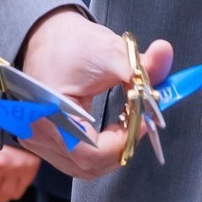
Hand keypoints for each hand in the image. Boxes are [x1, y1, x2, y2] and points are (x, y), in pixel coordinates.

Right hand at [16, 9, 172, 179]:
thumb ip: (141, 65)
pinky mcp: (43, 139)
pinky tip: (110, 130)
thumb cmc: (70, 42)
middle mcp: (36, 131)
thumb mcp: (110, 51)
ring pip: (83, 166)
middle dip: (121, 146)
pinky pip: (75, 159)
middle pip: (88, 165)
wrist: (45, 34)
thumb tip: (166, 54)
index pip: (91, 152)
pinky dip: (98, 149)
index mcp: (48, 112)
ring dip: (111, 150)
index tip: (144, 121)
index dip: (124, 141)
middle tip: (138, 122)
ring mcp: (37, 139)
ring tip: (125, 124)